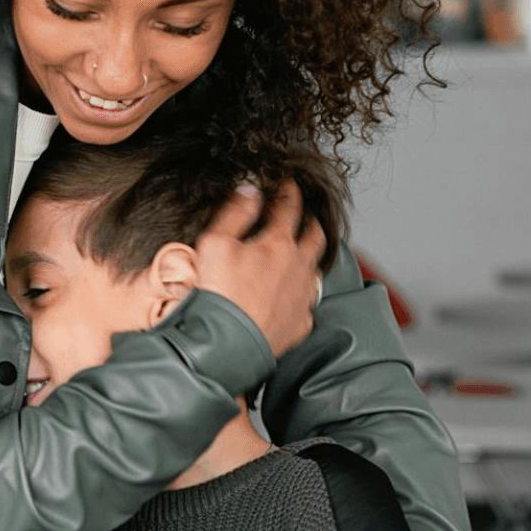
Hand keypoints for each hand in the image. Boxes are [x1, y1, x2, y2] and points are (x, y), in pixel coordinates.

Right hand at [194, 179, 325, 357]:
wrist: (227, 345)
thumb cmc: (219, 295)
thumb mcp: (215, 244)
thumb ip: (235, 214)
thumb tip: (250, 192)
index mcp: (278, 244)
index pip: (289, 208)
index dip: (289, 192)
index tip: (289, 185)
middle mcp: (299, 267)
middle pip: (315, 237)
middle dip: (312, 223)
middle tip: (307, 218)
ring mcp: (303, 296)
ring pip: (316, 270)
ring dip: (310, 259)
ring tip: (302, 255)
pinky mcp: (300, 323)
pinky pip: (307, 303)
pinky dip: (301, 294)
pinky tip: (293, 295)